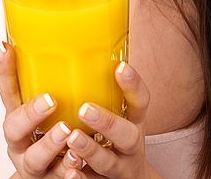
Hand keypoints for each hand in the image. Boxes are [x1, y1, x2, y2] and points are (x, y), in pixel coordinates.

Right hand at [0, 42, 71, 177]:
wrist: (66, 175)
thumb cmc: (59, 130)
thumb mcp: (53, 105)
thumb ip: (58, 80)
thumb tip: (77, 35)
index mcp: (19, 118)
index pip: (7, 91)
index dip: (4, 71)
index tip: (6, 48)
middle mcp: (21, 142)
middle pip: (13, 129)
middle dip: (29, 113)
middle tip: (51, 100)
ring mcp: (35, 165)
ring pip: (35, 159)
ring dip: (50, 144)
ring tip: (67, 131)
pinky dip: (67, 173)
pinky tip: (77, 164)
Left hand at [58, 61, 161, 178]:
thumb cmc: (114, 137)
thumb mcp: (120, 113)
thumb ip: (106, 89)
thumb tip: (85, 44)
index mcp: (134, 121)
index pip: (141, 101)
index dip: (134, 85)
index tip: (120, 66)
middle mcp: (130, 145)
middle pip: (128, 135)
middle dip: (108, 122)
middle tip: (85, 108)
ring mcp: (118, 168)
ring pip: (108, 162)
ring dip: (90, 150)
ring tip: (72, 137)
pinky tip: (69, 171)